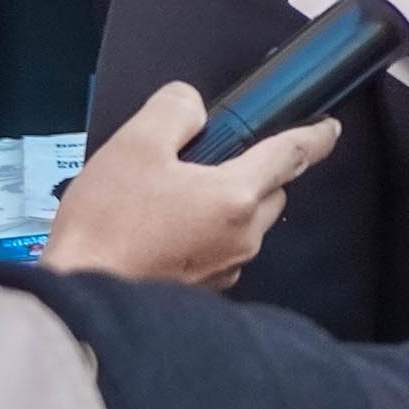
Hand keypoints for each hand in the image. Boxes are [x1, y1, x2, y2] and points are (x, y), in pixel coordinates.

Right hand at [44, 79, 338, 288]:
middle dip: (251, 172)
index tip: (329, 129)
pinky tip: (163, 234)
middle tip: (205, 164)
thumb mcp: (133, 146)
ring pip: (245, 224)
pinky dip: (204, 237)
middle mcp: (243, 237)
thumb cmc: (105, 228)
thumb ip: (173, 112)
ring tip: (170, 202)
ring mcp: (227, 269)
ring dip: (224, 207)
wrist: (79, 300)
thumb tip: (193, 108)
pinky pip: (221, 252)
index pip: (291, 154)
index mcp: (236, 197)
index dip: (315, 136)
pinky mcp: (207, 292)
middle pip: (271, 192)